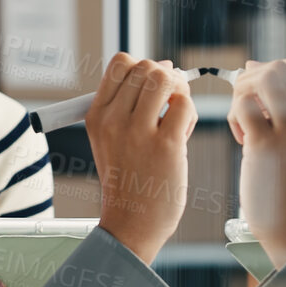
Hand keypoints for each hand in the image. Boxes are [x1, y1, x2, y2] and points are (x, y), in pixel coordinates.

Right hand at [89, 54, 195, 263]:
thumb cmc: (129, 180)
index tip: (154, 88)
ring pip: (164, 78)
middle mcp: (112, 120)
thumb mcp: (111, 139)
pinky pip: (184, 105)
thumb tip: (166, 68)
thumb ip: (130, 104)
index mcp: (96, 116)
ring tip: (176, 116)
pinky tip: (181, 135)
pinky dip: (189, 115)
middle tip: (171, 103)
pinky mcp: (164, 145)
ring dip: (179, 92)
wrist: (131, 223)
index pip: (120, 63)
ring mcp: (137, 132)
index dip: (144, 66)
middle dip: (166, 78)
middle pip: (145, 67)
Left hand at [230, 55, 285, 269]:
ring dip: (241, 96)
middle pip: (276, 67)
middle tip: (246, 109)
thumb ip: (281, 101)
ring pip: (260, 79)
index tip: (261, 95)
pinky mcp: (266, 144)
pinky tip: (243, 140)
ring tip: (245, 124)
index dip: (271, 69)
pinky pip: (242, 107)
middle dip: (249, 81)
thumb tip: (252, 64)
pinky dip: (233, 118)